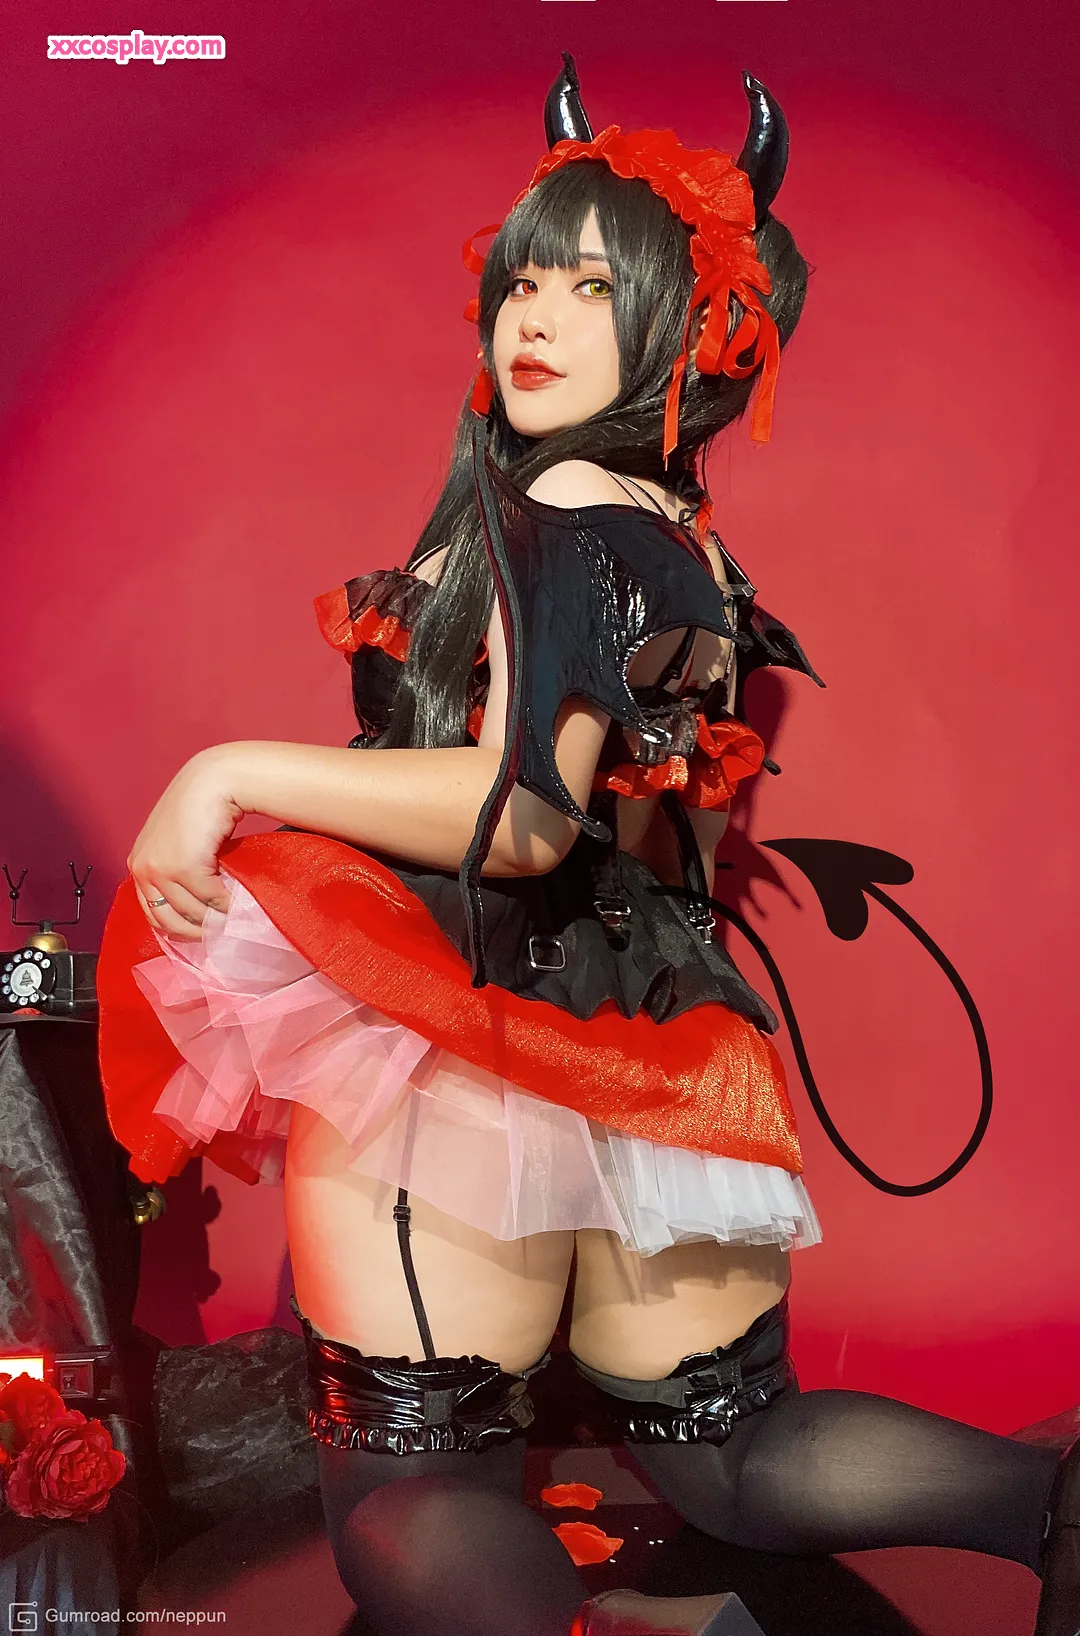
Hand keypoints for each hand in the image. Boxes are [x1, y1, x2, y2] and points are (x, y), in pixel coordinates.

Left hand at [127, 747, 242, 940]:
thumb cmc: (199, 806)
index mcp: (138, 864)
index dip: (177, 928)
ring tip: (233, 917)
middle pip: (169, 921)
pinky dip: (227, 903)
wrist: (213, 782)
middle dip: (196, 931)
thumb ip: (176, 869)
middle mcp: (142, 869)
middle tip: (219, 934)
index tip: (199, 933)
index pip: (152, 913)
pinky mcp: (184, 868)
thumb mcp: (176, 842)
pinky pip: (211, 899)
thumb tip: (196, 904)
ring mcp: (161, 870)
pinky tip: (238, 899)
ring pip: (192, 912)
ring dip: (215, 918)